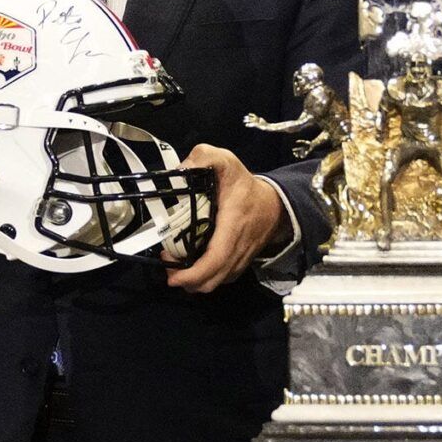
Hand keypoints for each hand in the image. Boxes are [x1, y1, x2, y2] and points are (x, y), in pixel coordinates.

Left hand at [164, 144, 283, 292]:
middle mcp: (237, 249)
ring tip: (176, 266)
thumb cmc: (244, 185)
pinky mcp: (239, 264)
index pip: (215, 259)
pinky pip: (221, 279)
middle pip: (212, 280)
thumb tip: (180, 169)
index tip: (171, 271)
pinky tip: (192, 267)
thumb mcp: (225, 161)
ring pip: (216, 284)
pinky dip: (205, 279)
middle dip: (186, 282)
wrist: (274, 204)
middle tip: (168, 264)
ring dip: (194, 282)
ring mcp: (239, 259)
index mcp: (232, 226)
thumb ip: (203, 157)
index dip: (192, 273)